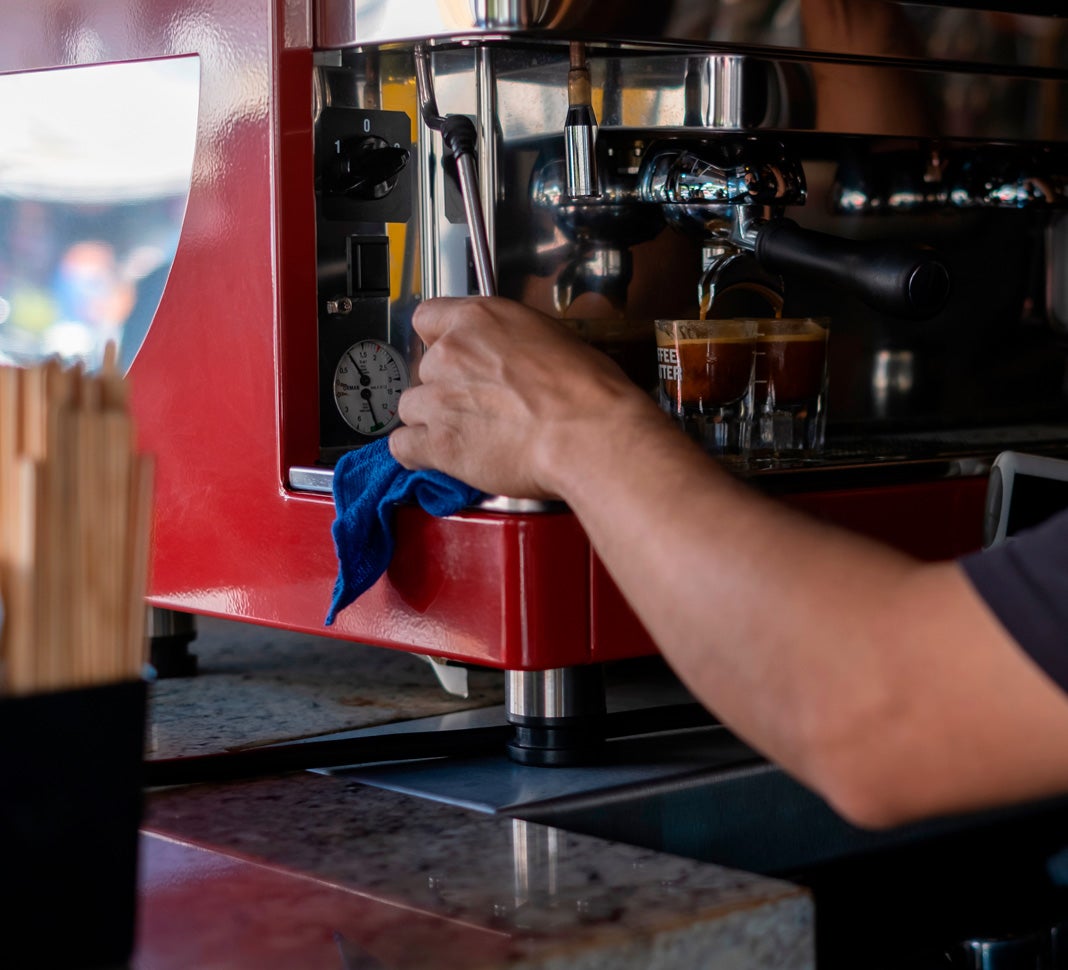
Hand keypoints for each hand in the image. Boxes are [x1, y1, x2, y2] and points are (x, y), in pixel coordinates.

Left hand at [389, 296, 661, 497]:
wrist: (586, 433)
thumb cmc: (586, 390)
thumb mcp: (552, 339)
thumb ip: (513, 344)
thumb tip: (512, 360)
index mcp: (478, 319)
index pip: (428, 319)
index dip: (439, 342)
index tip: (454, 358)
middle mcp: (450, 353)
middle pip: (424, 369)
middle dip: (445, 388)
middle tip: (479, 406)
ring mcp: (438, 399)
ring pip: (411, 408)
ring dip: (432, 421)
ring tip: (468, 435)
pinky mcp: (438, 443)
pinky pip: (403, 447)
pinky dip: (418, 454)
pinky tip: (442, 457)